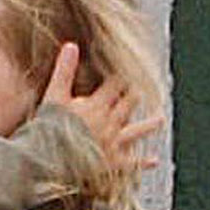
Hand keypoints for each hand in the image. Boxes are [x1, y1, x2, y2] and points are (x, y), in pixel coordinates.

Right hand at [41, 40, 157, 181]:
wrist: (51, 160)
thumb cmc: (49, 128)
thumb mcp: (54, 96)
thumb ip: (64, 71)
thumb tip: (71, 45)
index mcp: (96, 105)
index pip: (115, 85)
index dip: (123, 77)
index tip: (131, 70)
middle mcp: (109, 122)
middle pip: (128, 105)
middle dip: (136, 97)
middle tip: (147, 89)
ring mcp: (113, 144)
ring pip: (136, 132)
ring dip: (149, 125)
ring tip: (160, 120)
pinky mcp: (113, 164)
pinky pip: (132, 163)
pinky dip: (143, 162)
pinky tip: (154, 160)